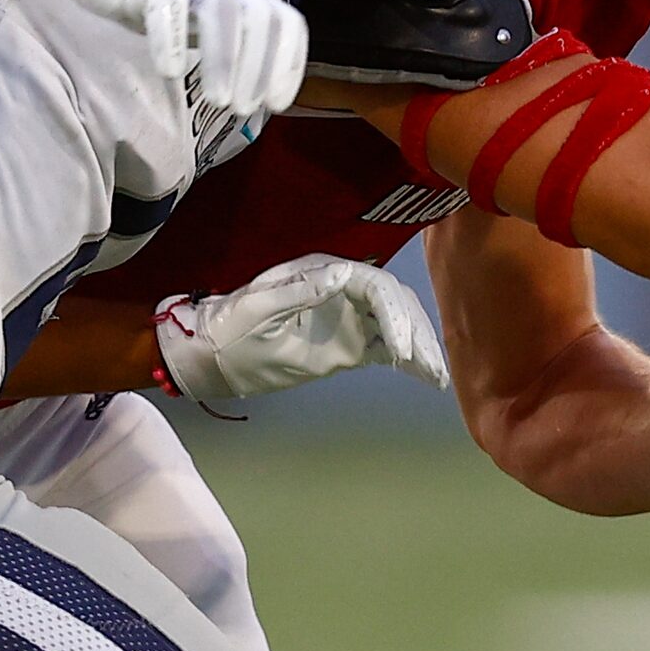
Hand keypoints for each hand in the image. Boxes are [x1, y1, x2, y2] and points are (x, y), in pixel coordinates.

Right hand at [42, 0, 305, 116]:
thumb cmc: (172, 8)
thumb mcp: (210, 30)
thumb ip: (237, 55)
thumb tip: (259, 103)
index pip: (285, 23)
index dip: (288, 63)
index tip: (276, 105)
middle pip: (258, 17)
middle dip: (257, 67)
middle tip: (243, 110)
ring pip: (219, 9)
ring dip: (223, 59)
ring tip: (218, 100)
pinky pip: (166, 5)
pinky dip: (171, 39)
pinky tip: (170, 72)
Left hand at [152, 255, 448, 402]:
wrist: (213, 357)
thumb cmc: (229, 332)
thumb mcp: (258, 310)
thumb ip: (301, 291)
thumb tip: (344, 276)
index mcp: (321, 274)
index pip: (373, 285)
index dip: (392, 312)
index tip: (397, 348)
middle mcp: (342, 290)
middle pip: (394, 302)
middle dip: (414, 330)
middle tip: (426, 364)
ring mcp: (348, 318)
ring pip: (397, 324)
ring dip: (419, 345)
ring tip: (436, 375)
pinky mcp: (349, 344)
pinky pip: (386, 348)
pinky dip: (409, 359)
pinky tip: (428, 375)